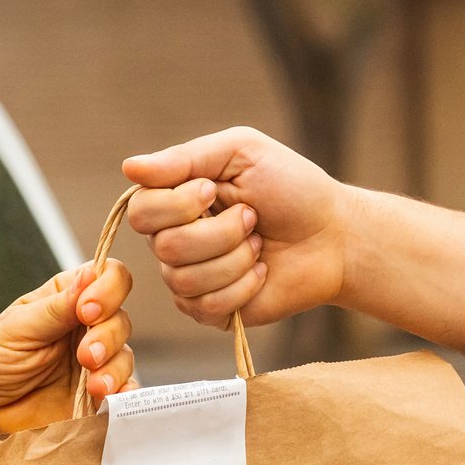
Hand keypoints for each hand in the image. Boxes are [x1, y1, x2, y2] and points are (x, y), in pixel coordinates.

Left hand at [0, 258, 131, 434]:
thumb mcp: (15, 330)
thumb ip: (55, 307)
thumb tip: (90, 275)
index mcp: (64, 299)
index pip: (106, 276)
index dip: (107, 288)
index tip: (87, 310)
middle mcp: (84, 327)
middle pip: (121, 316)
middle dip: (107, 334)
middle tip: (85, 356)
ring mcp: (95, 361)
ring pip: (125, 353)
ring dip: (114, 366)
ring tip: (93, 386)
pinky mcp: (99, 394)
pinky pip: (126, 389)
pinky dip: (126, 392)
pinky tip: (114, 397)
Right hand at [121, 127, 352, 327]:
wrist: (334, 236)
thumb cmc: (292, 188)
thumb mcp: (241, 153)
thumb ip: (185, 158)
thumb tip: (129, 167)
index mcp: (175, 202)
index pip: (140, 212)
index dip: (176, 206)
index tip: (214, 191)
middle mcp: (173, 242)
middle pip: (165, 248)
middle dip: (221, 232)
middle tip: (252, 218)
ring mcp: (189, 280)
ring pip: (186, 280)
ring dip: (236, 258)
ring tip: (259, 244)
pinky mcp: (210, 311)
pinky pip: (207, 306)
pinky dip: (244, 286)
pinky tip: (262, 273)